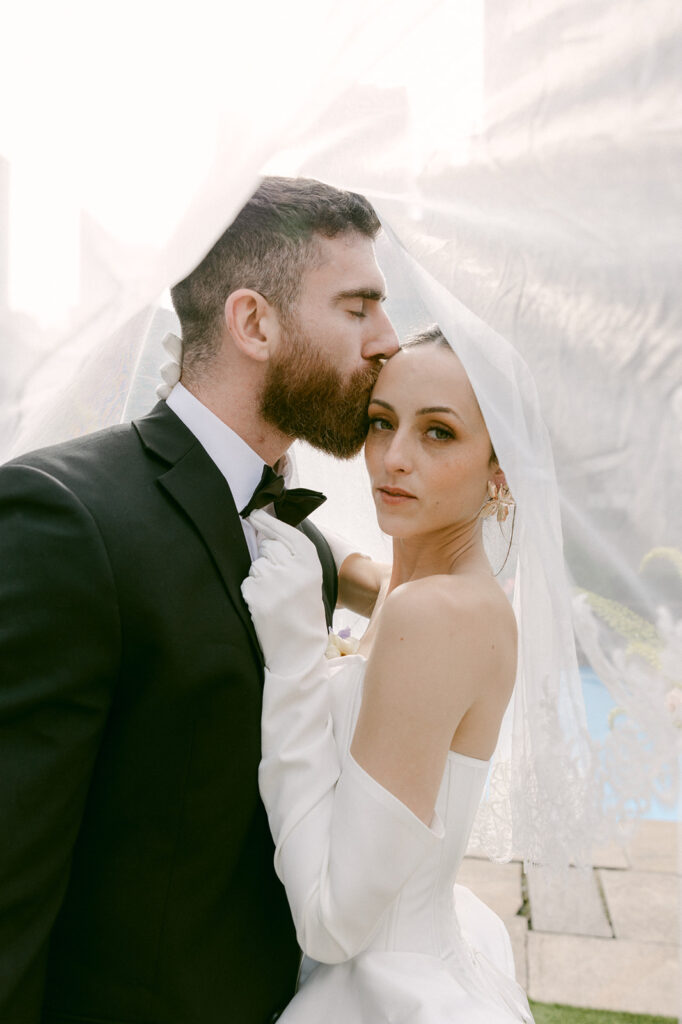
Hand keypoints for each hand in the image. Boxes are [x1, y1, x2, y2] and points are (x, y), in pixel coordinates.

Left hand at [241, 509, 327, 672]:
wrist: (299, 649)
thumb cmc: (304, 611)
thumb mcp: (309, 579)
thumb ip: (293, 555)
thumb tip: (264, 531)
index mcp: (311, 563)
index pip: (287, 533)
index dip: (269, 522)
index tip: (255, 514)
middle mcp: (294, 570)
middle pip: (268, 547)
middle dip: (267, 556)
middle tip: (279, 580)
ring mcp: (274, 582)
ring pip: (256, 564)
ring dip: (260, 576)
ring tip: (274, 596)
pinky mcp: (257, 596)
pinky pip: (247, 581)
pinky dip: (252, 591)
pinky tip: (265, 605)